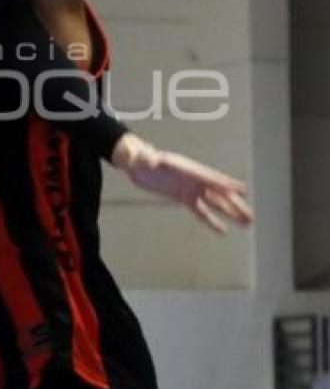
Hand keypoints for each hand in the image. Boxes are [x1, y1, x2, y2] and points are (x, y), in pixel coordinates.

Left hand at [111, 134, 252, 233]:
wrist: (138, 164)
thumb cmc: (141, 159)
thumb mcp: (142, 158)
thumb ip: (146, 160)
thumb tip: (145, 159)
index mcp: (188, 169)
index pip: (211, 177)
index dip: (226, 183)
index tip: (242, 189)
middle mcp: (194, 179)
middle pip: (219, 193)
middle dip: (235, 204)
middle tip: (250, 215)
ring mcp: (191, 189)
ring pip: (215, 203)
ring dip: (231, 213)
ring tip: (246, 222)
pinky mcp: (184, 198)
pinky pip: (201, 211)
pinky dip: (212, 221)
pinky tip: (223, 230)